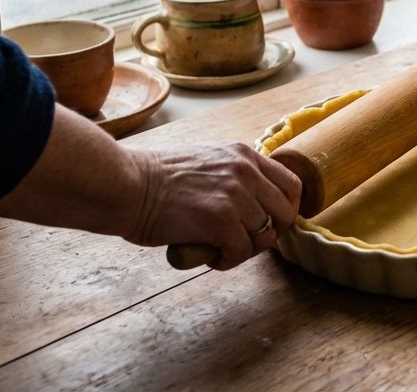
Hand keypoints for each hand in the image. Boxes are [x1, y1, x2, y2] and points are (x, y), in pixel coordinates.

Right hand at [125, 142, 302, 270]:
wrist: (125, 185)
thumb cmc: (155, 179)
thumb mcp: (207, 162)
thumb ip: (233, 176)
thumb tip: (254, 205)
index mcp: (244, 154)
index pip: (291, 185)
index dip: (285, 210)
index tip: (270, 224)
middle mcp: (245, 171)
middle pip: (285, 213)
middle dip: (269, 233)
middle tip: (244, 242)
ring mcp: (235, 195)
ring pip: (266, 236)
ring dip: (246, 250)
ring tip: (221, 250)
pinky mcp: (221, 220)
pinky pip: (242, 251)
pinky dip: (228, 261)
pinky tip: (209, 256)